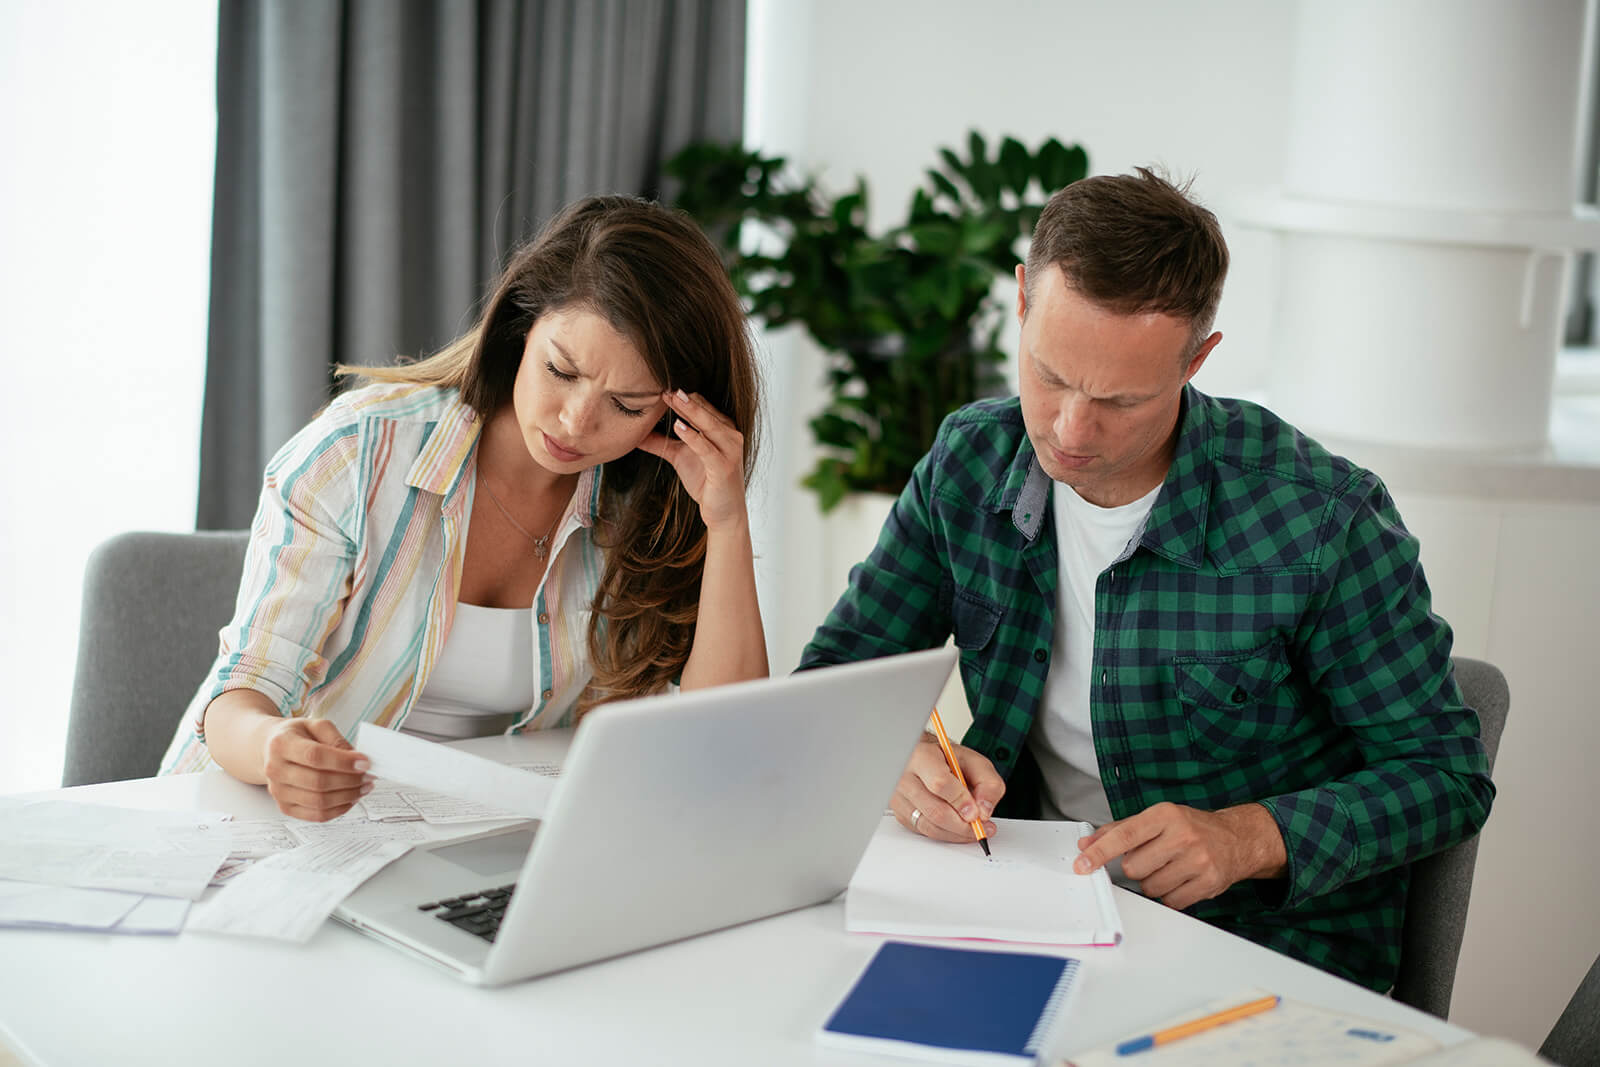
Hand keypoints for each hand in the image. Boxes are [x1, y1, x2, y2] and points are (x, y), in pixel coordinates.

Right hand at [259, 717, 371, 821]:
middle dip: (350, 781)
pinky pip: (316, 815)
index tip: (365, 762)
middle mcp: (275, 769)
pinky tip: (351, 798)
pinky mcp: (285, 807)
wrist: (271, 749)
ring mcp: (278, 791)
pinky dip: (339, 809)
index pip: (315, 756)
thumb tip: (357, 759)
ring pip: (319, 802)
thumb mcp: (316, 725)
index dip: (343, 762)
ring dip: (348, 796)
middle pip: (318, 782)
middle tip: (369, 776)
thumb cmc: (297, 736)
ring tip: (364, 787)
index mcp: (281, 744)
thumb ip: (337, 740)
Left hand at [635, 390, 746, 530]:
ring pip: (709, 424)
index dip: (681, 396)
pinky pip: (707, 448)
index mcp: (721, 428)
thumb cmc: (707, 481)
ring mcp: (730, 450)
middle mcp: (729, 434)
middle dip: (683, 399)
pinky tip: (678, 426)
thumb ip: (660, 443)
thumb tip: (635, 433)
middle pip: (705, 409)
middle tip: (663, 386)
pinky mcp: (724, 466)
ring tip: (671, 398)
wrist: (723, 512)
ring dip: (689, 410)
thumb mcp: (679, 457)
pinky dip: (693, 436)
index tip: (660, 386)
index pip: (701, 404)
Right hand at [890, 733, 1004, 842]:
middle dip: (963, 825)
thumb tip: (984, 811)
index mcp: (923, 756)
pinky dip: (946, 834)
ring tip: (973, 828)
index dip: (961, 801)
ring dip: (956, 833)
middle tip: (981, 826)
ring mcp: (899, 797)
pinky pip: (926, 832)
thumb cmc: (947, 760)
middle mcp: (905, 777)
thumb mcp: (975, 762)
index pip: (940, 783)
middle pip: (935, 811)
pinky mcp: (900, 813)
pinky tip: (957, 827)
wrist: (924, 759)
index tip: (977, 812)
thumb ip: (988, 783)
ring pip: (930, 826)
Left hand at [1072, 801, 1286, 909]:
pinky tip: (1181, 879)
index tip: (1082, 864)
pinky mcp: (1208, 883)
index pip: (1124, 835)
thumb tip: (1087, 844)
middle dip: (1136, 868)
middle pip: (1134, 867)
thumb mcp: (1157, 819)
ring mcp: (1198, 861)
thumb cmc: (1191, 827)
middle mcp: (1183, 836)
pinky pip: (1170, 901)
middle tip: (1153, 858)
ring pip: (1150, 887)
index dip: (1099, 852)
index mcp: (1166, 815)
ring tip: (1170, 867)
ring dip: (1153, 883)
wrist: (1237, 839)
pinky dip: (1170, 895)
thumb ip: (1119, 831)